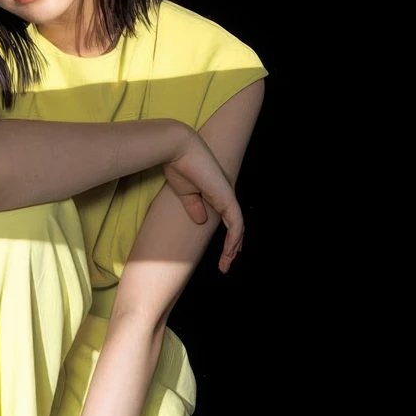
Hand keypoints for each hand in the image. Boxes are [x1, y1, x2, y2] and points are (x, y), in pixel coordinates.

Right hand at [163, 129, 244, 272]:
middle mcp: (225, 196)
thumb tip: (201, 220)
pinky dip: (234, 239)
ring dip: (233, 249)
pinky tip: (231, 252)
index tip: (225, 255)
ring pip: (238, 228)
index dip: (228, 238)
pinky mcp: (227, 198)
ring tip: (226, 265)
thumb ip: (194, 206)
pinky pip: (236, 224)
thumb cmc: (179, 166)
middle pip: (236, 227)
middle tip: (226, 265)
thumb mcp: (185, 193)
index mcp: (216, 195)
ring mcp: (227, 197)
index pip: (228, 221)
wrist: (178, 150)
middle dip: (232, 248)